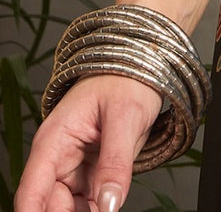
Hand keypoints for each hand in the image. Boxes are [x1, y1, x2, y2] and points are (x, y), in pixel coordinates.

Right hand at [15, 75, 160, 211]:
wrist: (142, 68)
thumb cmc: (126, 80)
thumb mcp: (126, 116)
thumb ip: (116, 162)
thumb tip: (109, 205)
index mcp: (53, 141)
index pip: (31, 191)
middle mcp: (58, 158)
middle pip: (49, 205)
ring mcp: (74, 168)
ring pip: (69, 208)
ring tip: (105, 209)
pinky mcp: (91, 173)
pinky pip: (88, 203)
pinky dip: (97, 210)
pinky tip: (108, 208)